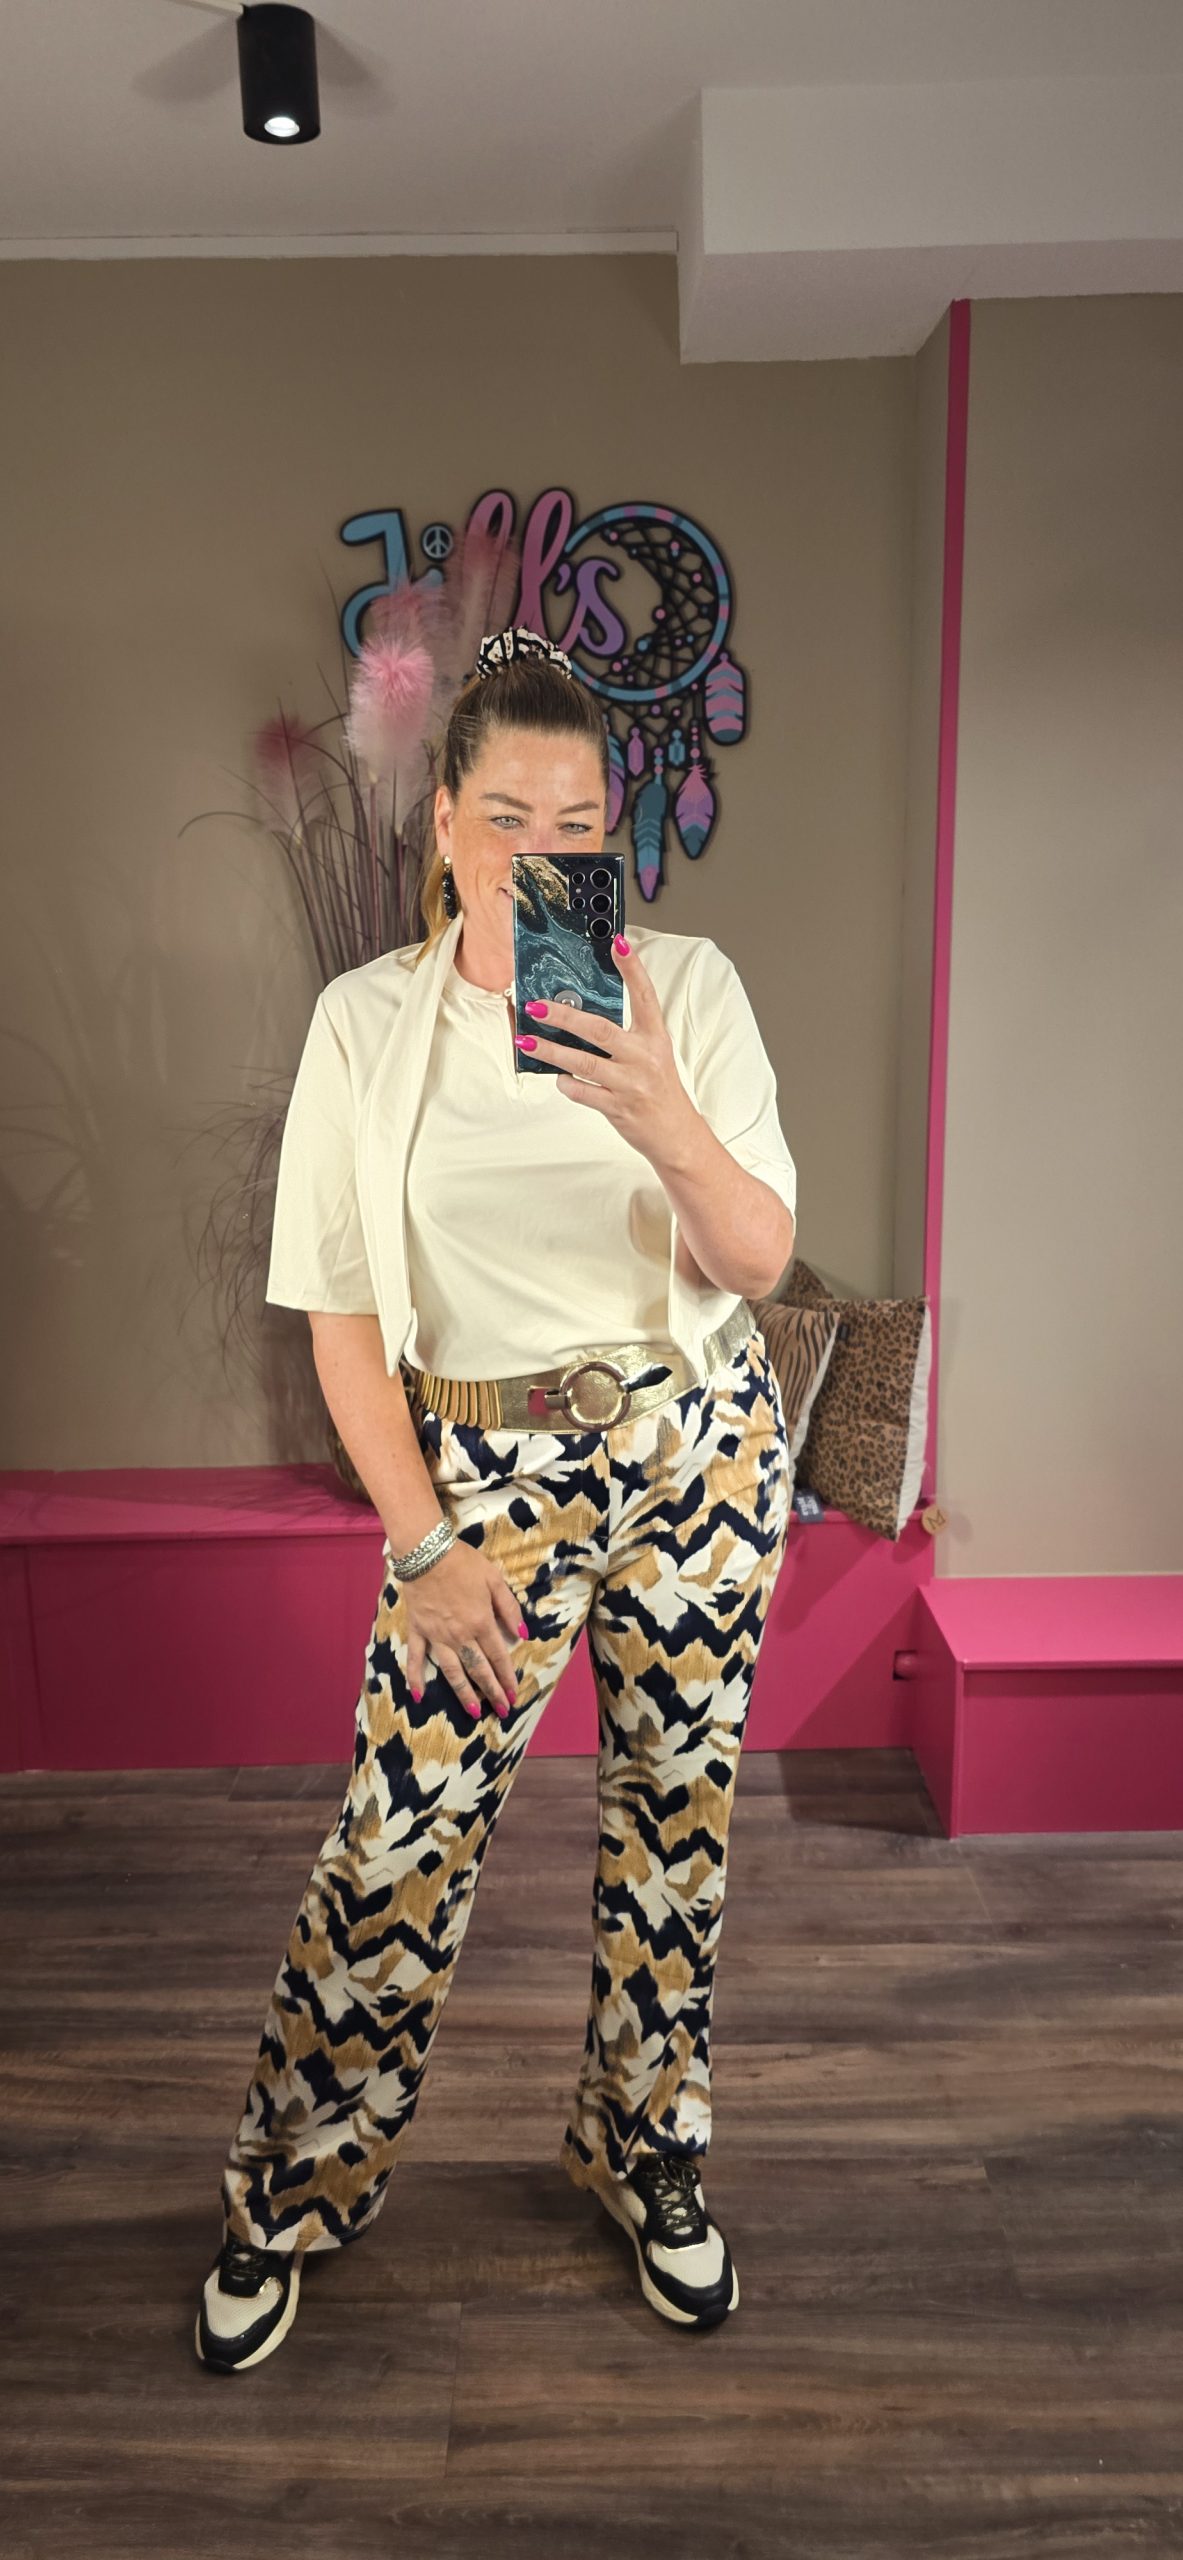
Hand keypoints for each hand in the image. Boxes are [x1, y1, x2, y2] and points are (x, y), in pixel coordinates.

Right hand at [400, 1537, 526, 1723]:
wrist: (427, 1553)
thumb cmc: (463, 1563)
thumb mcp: (494, 1579)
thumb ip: (509, 1608)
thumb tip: (522, 1634)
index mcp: (481, 1622)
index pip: (499, 1656)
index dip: (507, 1677)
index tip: (514, 1694)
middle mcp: (460, 1635)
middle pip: (479, 1669)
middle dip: (492, 1692)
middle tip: (502, 1710)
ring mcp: (437, 1636)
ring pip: (452, 1671)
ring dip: (464, 1693)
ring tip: (474, 1712)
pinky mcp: (417, 1631)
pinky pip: (416, 1658)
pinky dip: (415, 1677)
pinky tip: (419, 1695)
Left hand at [516, 936, 697, 1164]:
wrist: (676, 1134)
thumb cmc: (659, 1090)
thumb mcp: (652, 1055)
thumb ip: (625, 1037)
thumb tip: (581, 1018)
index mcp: (655, 1038)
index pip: (645, 996)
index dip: (633, 969)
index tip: (619, 943)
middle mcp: (644, 1058)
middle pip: (599, 1030)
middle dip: (564, 1016)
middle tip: (537, 1006)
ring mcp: (630, 1084)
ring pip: (583, 1062)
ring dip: (551, 1050)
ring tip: (527, 1040)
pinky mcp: (618, 1108)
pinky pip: (583, 1092)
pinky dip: (566, 1084)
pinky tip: (559, 1077)